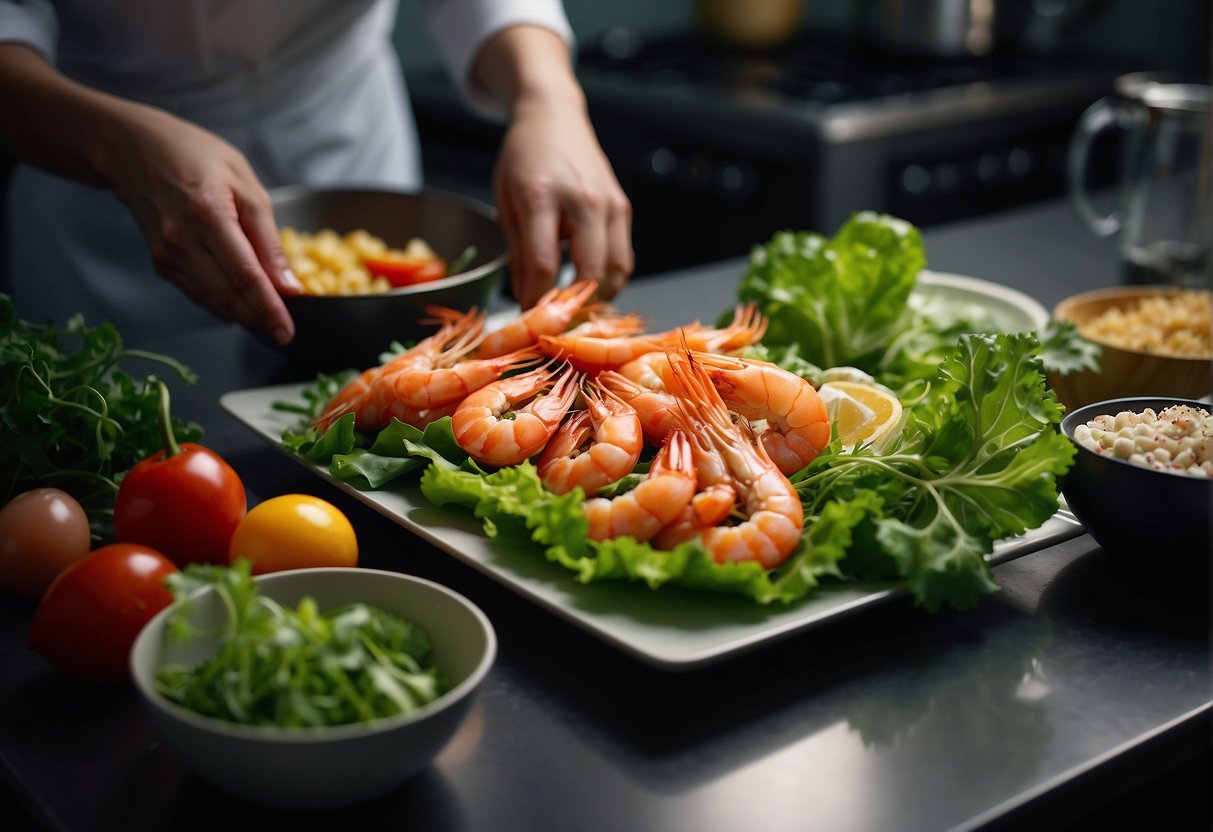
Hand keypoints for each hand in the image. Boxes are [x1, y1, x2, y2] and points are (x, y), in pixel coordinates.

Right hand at [112, 106, 299, 343]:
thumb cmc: (196, 157)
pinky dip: (224, 304)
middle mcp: (182, 241)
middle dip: (261, 318)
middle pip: (229, 296)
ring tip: (269, 316)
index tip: (288, 332)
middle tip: (285, 328)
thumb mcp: (246, 186)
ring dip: (244, 315)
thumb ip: (269, 239)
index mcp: (208, 215)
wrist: (135, 150)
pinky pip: (198, 295)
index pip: (246, 277)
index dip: (270, 309)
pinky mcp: (161, 264)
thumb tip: (287, 286)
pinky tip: (243, 302)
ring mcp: (167, 255)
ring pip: (213, 302)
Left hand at [493, 89, 632, 308]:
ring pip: (615, 271)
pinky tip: (589, 285)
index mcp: (542, 197)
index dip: (538, 301)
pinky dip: (609, 278)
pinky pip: (623, 257)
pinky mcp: (623, 208)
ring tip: (575, 310)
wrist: (555, 117)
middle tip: (558, 325)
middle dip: (575, 308)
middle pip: (590, 274)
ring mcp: (609, 204)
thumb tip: (526, 301)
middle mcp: (582, 200)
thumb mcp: (506, 202)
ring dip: (597, 298)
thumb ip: (518, 254)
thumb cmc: (523, 158)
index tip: (529, 320)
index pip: (545, 265)